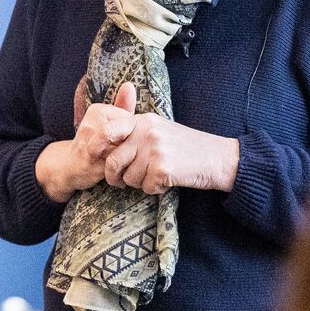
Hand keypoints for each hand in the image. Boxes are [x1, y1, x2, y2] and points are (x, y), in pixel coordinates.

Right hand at [36, 83, 136, 201]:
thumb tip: (129, 85)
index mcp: (96, 110)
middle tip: (122, 153)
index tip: (122, 140)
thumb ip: (122, 105)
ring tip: (121, 162)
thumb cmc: (92, 142)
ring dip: (126, 159)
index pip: (130, 120)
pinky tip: (118, 172)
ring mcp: (90, 144)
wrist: (69, 166)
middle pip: (128, 135)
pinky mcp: (92, 163)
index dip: (132, 134)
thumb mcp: (107, 120)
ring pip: (123, 150)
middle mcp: (91, 124)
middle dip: (129, 147)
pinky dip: (121, 170)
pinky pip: (117, 165)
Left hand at [102, 114, 240, 193]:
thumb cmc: (187, 147)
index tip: (91, 155)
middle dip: (113, 176)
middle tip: (119, 182)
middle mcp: (147, 132)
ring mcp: (155, 150)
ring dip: (139, 183)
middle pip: (113, 161)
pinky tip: (168, 181)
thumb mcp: (160, 130)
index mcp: (144, 120)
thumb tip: (104, 146)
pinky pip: (146, 187)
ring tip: (156, 176)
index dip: (96, 144)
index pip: (108, 130)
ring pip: (129, 178)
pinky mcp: (163, 168)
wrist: (218, 158)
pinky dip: (155, 189)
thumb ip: (136, 133)